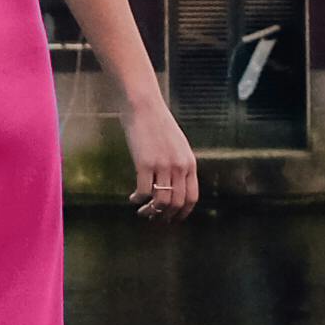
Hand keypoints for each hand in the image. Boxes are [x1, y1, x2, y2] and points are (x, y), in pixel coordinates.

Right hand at [126, 98, 197, 219]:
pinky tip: (133, 198)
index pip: (191, 197)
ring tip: (142, 211)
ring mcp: (163, 166)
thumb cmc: (157, 124)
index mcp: (190, 163)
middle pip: (176, 203)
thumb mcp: (177, 145)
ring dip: (150, 211)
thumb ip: (180, 164)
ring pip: (160, 201)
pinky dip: (138, 200)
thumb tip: (174, 185)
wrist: (144, 106)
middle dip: (165, 215)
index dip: (182, 213)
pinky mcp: (145, 164)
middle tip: (154, 218)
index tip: (172, 218)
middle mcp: (179, 167)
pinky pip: (144, 192)